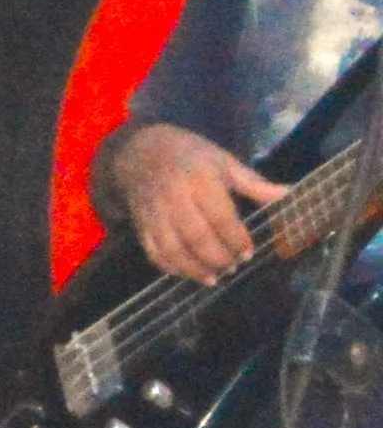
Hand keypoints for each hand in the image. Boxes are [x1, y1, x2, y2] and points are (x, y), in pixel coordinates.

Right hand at [112, 123, 289, 289]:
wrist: (140, 150)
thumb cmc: (189, 154)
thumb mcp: (223, 161)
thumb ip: (253, 183)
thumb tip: (288, 194)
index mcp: (199, 180)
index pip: (220, 217)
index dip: (236, 239)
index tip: (249, 252)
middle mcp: (174, 199)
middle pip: (197, 238)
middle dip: (218, 258)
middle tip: (234, 266)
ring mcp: (154, 214)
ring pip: (173, 250)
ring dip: (195, 269)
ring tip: (214, 277)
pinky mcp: (140, 224)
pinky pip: (154, 252)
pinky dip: (171, 267)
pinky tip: (188, 273)